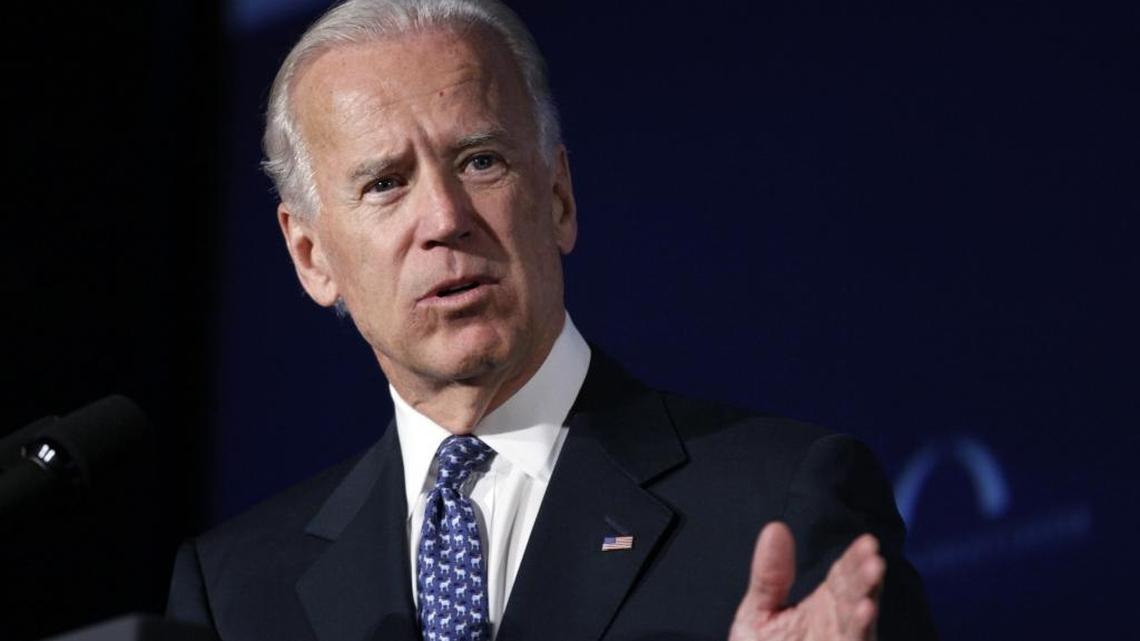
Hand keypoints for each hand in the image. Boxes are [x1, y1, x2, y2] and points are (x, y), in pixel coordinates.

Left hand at [728, 522, 883, 640]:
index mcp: (823, 607)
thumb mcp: (758, 615)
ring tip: (874, 587)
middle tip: (874, 558)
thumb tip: (776, 527)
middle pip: (855, 598)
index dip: (855, 560)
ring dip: (866, 608)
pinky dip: (858, 632)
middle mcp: (838, 627)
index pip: (844, 578)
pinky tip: (862, 616)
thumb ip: (770, 576)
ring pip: (859, 628)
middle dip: (866, 580)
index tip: (868, 542)